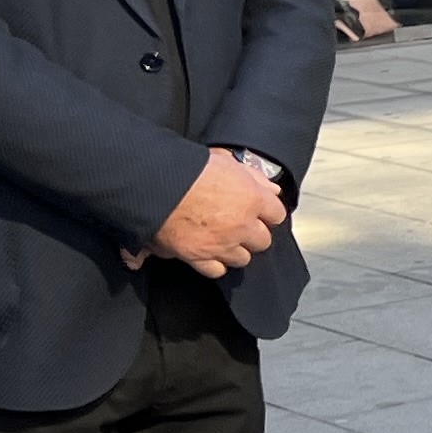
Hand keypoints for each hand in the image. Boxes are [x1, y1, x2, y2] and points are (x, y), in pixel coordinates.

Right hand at [151, 149, 287, 275]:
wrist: (154, 184)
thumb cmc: (187, 168)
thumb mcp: (226, 162)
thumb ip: (253, 177)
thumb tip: (272, 189)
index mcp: (252, 199)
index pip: (277, 214)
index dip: (267, 213)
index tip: (259, 211)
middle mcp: (241, 225)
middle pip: (263, 241)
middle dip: (253, 234)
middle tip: (239, 226)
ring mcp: (222, 244)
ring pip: (242, 258)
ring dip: (235, 250)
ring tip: (223, 240)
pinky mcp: (199, 257)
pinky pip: (217, 270)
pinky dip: (214, 264)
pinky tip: (208, 253)